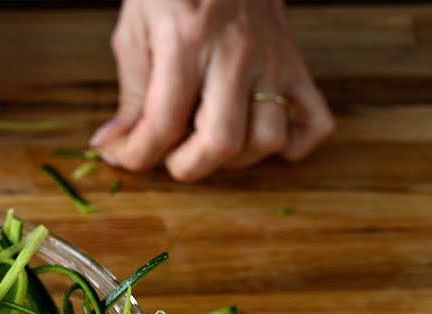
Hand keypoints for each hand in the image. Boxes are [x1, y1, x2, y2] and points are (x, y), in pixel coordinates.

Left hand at [90, 0, 333, 180]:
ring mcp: (272, 59)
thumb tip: (115, 142)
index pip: (163, 125)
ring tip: (208, 143)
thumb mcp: (135, 28)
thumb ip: (131, 91)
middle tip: (168, 154)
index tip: (121, 153)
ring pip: (269, 139)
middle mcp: (234, 54)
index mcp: (186, 42)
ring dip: (234, 159)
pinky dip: (293, 145)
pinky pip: (315, 121)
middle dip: (187, 166)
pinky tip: (257, 138)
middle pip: (221, 143)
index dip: (135, 154)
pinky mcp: (295, 62)